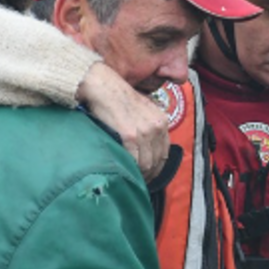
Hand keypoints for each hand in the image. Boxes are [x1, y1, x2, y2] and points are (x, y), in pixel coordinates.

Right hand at [77, 62, 170, 180]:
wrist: (103, 87)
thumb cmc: (118, 98)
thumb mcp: (143, 109)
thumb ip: (149, 125)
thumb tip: (148, 146)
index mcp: (162, 121)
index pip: (164, 152)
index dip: (157, 166)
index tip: (149, 173)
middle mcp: (156, 127)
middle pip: (157, 161)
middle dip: (148, 174)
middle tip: (138, 180)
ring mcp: (144, 132)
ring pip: (146, 164)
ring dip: (139, 174)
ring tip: (130, 178)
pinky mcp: (130, 136)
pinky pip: (134, 160)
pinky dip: (130, 168)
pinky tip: (123, 170)